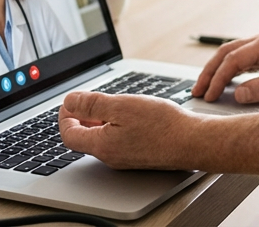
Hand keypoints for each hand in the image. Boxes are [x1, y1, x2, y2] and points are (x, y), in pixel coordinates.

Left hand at [58, 91, 196, 169]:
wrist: (193, 142)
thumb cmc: (162, 125)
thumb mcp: (122, 106)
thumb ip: (92, 104)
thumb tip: (69, 102)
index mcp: (101, 145)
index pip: (68, 134)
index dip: (65, 116)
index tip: (71, 101)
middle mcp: (110, 156)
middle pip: (83, 138)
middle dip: (81, 117)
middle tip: (86, 100)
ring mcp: (125, 159)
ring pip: (101, 139)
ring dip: (99, 121)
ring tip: (108, 104)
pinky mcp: (139, 156)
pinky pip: (117, 141)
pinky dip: (115, 126)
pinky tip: (129, 115)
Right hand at [193, 32, 258, 103]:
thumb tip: (239, 94)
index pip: (233, 60)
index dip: (218, 79)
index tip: (209, 96)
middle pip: (226, 53)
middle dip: (209, 72)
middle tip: (197, 91)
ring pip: (232, 54)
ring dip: (217, 70)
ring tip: (206, 88)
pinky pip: (243, 58)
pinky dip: (230, 70)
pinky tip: (226, 83)